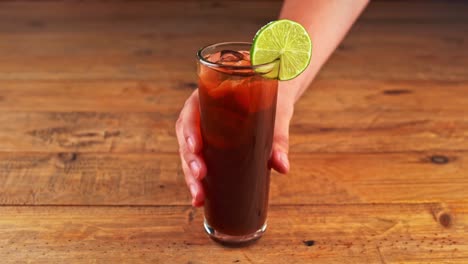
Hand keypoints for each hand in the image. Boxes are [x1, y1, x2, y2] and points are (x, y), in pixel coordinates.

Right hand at [176, 88, 293, 206]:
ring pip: (189, 154)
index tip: (196, 147)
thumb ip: (278, 138)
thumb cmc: (273, 100)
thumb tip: (282, 167)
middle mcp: (201, 114)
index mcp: (210, 97)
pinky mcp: (211, 147)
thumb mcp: (276, 115)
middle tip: (200, 176)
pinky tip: (200, 200)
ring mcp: (204, 132)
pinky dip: (198, 181)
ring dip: (191, 176)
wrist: (276, 98)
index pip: (191, 112)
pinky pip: (200, 162)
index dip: (190, 130)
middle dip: (190, 160)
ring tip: (199, 197)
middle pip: (187, 137)